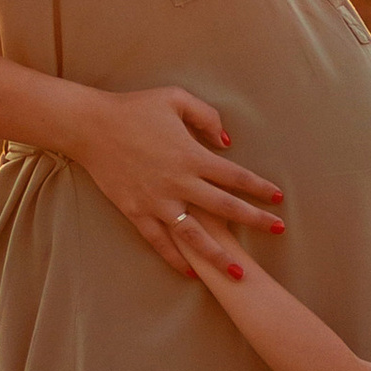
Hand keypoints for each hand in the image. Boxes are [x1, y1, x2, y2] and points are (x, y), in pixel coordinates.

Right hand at [60, 84, 284, 270]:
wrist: (90, 126)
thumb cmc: (134, 108)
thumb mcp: (176, 98)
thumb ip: (207, 117)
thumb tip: (226, 142)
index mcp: (191, 155)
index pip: (235, 176)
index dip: (260, 188)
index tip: (279, 198)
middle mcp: (178, 182)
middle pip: (225, 207)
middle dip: (255, 220)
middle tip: (279, 231)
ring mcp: (157, 201)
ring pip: (195, 235)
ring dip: (218, 255)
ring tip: (238, 272)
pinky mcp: (136, 212)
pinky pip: (159, 242)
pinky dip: (176, 259)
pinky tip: (192, 272)